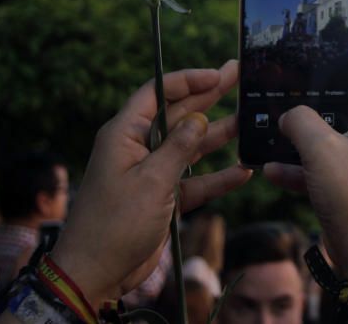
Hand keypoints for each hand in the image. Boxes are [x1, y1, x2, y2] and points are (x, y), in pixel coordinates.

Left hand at [50, 62, 251, 304]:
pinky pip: (196, 181)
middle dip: (210, 96)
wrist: (96, 273)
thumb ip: (178, 147)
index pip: (158, 93)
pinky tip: (244, 171)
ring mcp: (153, 173)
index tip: (218, 74)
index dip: (188, 80)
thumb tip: (199, 119)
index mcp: (125, 134)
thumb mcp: (150, 181)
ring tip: (251, 120)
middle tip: (240, 77)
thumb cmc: (113, 224)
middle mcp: (139, 148)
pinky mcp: (164, 198)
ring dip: (219, 135)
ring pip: (192, 146)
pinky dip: (218, 177)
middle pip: (180, 114)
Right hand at [264, 0, 347, 282]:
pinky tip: (271, 169)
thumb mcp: (322, 151)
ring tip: (274, 127)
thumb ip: (301, 122)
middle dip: (317, 91)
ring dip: (300, 135)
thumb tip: (290, 115)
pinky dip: (299, 165)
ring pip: (329, 132)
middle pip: (346, 96)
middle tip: (299, 70)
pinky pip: (322, 163)